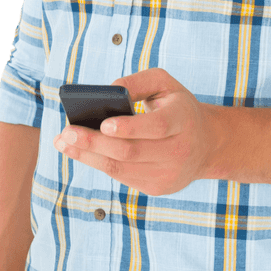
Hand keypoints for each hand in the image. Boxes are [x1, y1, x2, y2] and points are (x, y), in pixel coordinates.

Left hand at [52, 68, 217, 195]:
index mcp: (183, 120)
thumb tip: (107, 90)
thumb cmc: (177, 107)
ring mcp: (169, 174)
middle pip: (132, 151)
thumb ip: (138, 82)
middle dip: (95, 143)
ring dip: (88, 156)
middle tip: (66, 132)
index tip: (104, 124)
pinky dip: (98, 164)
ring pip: (122, 168)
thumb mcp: (165, 84)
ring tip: (63, 143)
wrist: (207, 144)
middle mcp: (179, 151)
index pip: (157, 127)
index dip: (130, 127)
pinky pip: (122, 176)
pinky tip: (80, 153)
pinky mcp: (158, 188)